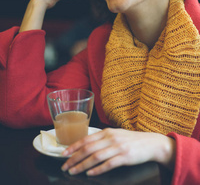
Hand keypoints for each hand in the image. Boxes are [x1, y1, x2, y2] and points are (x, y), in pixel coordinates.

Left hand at [61, 128, 175, 175]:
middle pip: (88, 148)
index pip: (86, 139)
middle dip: (74, 158)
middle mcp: (111, 138)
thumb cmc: (131, 140)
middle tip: (65, 166)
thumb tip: (86, 145)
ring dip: (82, 165)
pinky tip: (90, 173)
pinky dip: (98, 169)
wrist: (151, 143)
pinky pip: (108, 164)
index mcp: (107, 132)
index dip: (73, 147)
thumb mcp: (116, 135)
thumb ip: (103, 138)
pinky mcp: (125, 157)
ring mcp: (118, 147)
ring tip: (73, 171)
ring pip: (95, 157)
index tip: (64, 154)